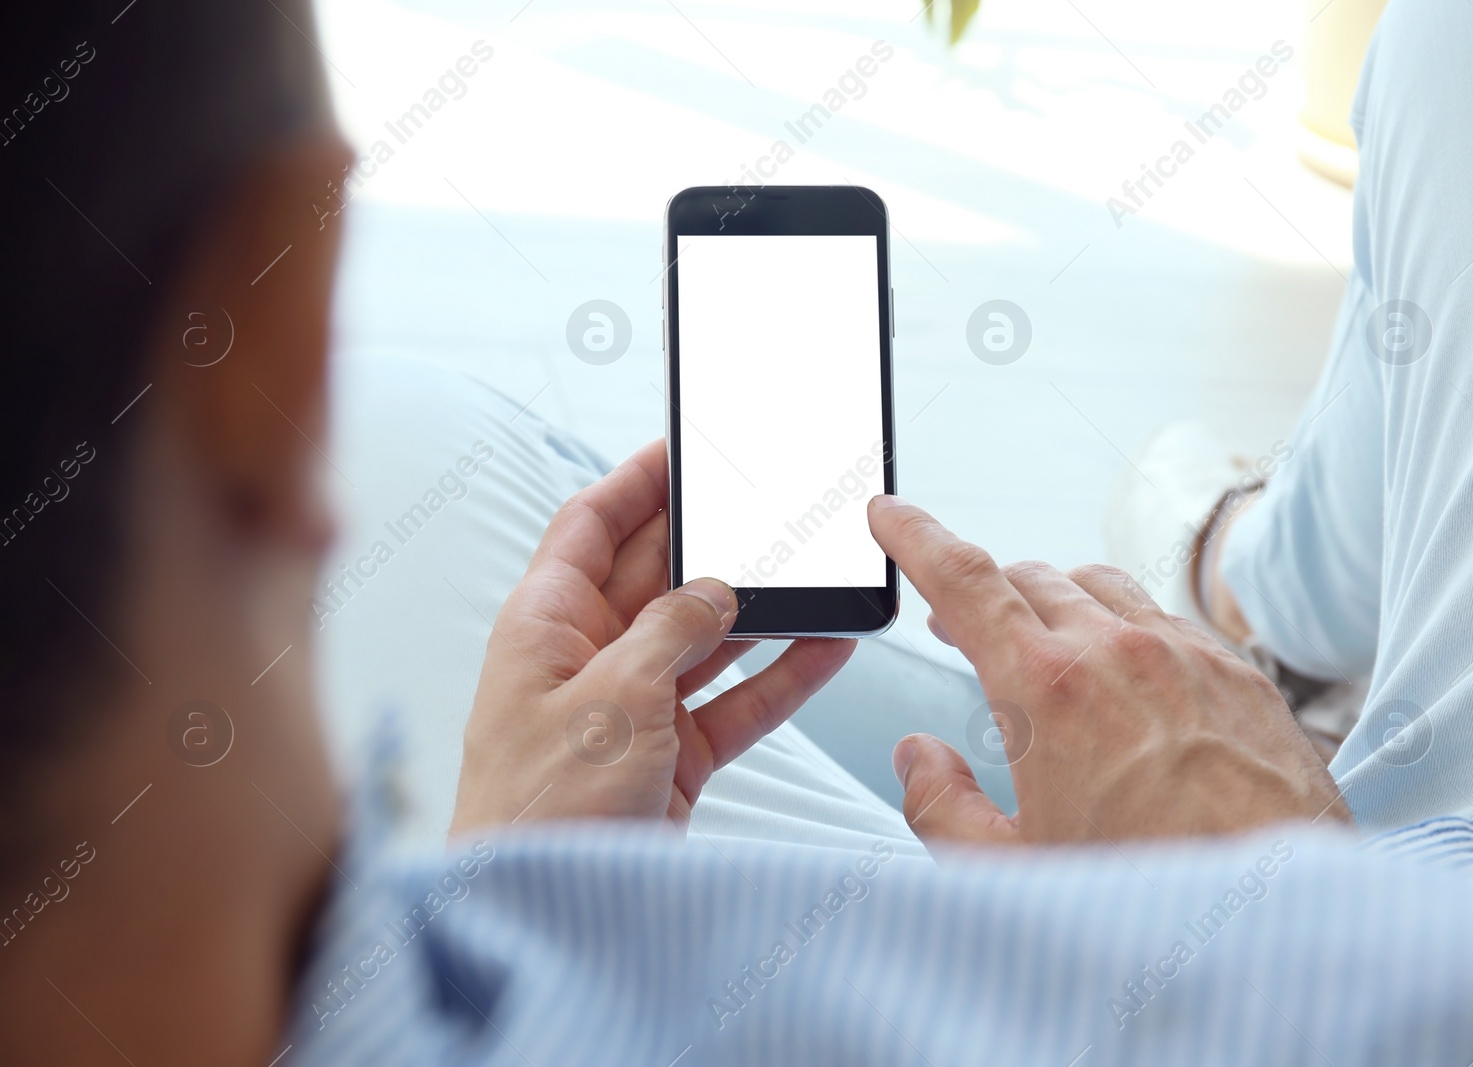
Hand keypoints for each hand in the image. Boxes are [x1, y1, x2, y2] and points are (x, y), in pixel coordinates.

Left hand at [450, 440, 854, 834]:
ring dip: (758, 611)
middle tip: (768, 509)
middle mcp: (588, 657)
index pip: (590, 526)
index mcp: (546, 625)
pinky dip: (779, 677)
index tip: (684, 447)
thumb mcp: (613, 698)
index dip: (636, 481)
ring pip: (705, 638)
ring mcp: (632, 707)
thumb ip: (670, 630)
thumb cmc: (541, 811)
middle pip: (658, 575)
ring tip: (812, 575)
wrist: (543, 916)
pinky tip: (826, 650)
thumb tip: (714, 590)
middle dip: (713, 542)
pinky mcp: (670, 755)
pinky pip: (734, 699)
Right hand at [867, 496, 1348, 854]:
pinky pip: (1168, 620)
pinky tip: (1125, 682)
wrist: (1281, 922)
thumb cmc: (1146, 898)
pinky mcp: (1240, 676)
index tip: (888, 513)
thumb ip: (941, 806)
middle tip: (955, 626)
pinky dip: (1127, 630)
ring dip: (1056, 602)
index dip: (914, 536)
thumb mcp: (1007, 872)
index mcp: (1046, 687)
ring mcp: (1187, 654)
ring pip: (1102, 586)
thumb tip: (919, 758)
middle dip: (981, 591)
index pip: (962, 579)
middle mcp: (1118, 650)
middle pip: (1028, 577)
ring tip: (1039, 646)